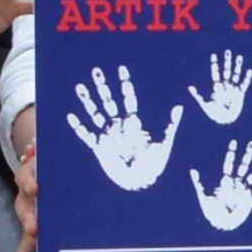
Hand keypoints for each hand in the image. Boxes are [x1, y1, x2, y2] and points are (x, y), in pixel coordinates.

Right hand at [63, 70, 180, 191]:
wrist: (141, 182)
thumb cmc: (154, 165)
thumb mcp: (164, 143)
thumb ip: (170, 125)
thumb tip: (180, 106)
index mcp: (134, 123)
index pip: (128, 99)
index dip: (125, 84)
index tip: (121, 69)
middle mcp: (119, 126)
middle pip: (109, 102)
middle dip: (102, 86)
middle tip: (96, 70)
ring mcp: (108, 136)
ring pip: (95, 114)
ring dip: (87, 101)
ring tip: (80, 87)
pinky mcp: (100, 148)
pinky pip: (87, 135)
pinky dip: (79, 126)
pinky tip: (71, 116)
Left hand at [191, 138, 251, 232]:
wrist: (221, 224)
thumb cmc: (211, 211)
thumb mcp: (203, 196)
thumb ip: (199, 183)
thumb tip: (192, 170)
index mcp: (225, 181)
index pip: (229, 164)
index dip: (231, 153)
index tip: (234, 142)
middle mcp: (236, 183)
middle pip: (243, 166)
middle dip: (247, 154)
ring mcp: (244, 190)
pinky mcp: (250, 199)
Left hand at [192, 50, 251, 128]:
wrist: (224, 120)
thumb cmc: (213, 113)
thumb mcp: (204, 103)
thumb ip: (197, 95)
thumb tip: (189, 87)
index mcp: (216, 87)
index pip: (215, 72)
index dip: (214, 64)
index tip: (213, 55)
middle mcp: (225, 86)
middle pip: (226, 70)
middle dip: (227, 61)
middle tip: (228, 51)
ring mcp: (233, 89)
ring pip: (236, 74)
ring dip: (237, 66)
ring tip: (239, 57)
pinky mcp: (240, 94)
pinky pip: (244, 84)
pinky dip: (247, 78)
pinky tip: (249, 71)